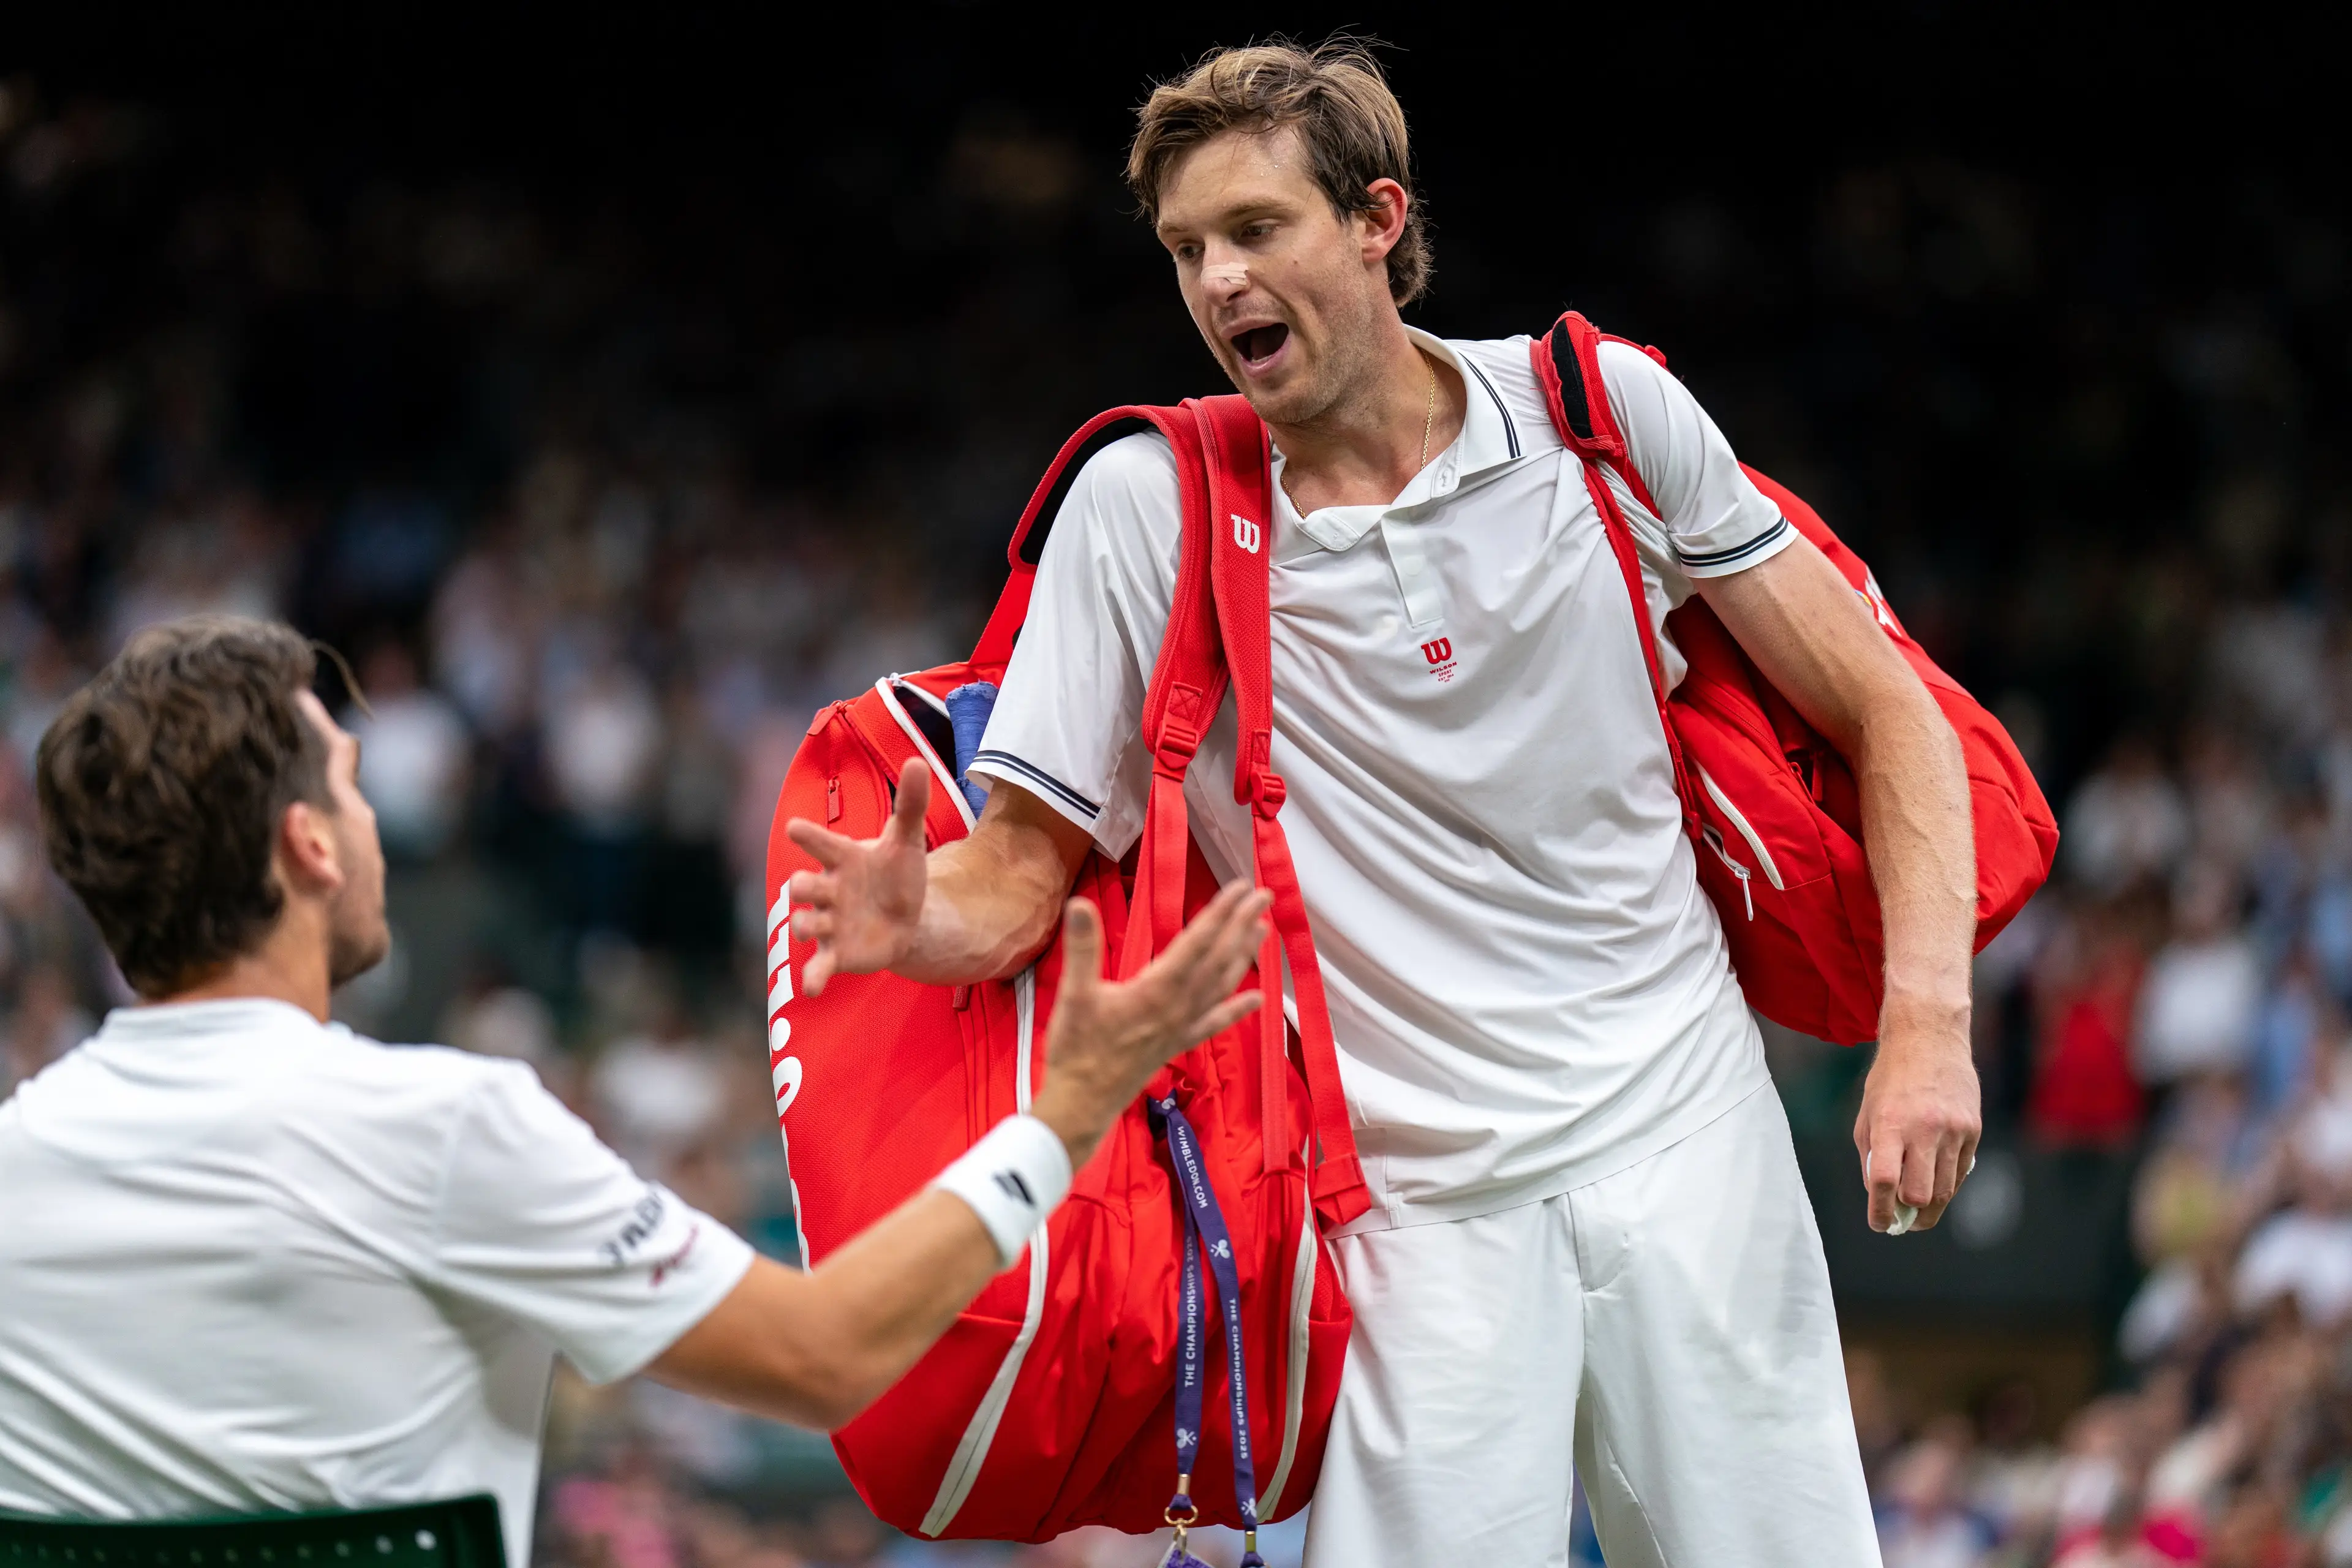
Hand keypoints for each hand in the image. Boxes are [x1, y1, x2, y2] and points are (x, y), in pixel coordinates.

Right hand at [786, 758, 932, 994]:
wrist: (906, 918)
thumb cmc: (897, 874)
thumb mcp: (907, 839)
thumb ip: (910, 804)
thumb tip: (917, 761)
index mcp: (843, 858)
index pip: (821, 844)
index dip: (809, 836)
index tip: (795, 828)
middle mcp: (829, 890)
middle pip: (804, 887)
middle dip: (801, 887)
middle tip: (802, 885)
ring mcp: (830, 923)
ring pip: (807, 924)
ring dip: (805, 926)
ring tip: (807, 928)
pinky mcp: (837, 953)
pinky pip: (819, 967)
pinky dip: (813, 977)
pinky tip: (812, 988)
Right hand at [1031, 881, 1271, 1167]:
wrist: (1082, 1104)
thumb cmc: (1076, 1050)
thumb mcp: (1074, 995)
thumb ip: (1081, 949)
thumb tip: (1079, 904)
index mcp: (1157, 990)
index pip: (1197, 943)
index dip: (1220, 913)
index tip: (1241, 888)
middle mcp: (1179, 1007)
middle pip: (1218, 959)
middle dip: (1241, 925)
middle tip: (1263, 896)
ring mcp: (1182, 1027)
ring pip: (1222, 985)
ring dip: (1243, 956)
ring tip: (1262, 930)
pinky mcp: (1178, 1043)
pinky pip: (1215, 1022)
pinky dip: (1237, 1008)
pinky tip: (1256, 1000)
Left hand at [1854, 991, 1980, 1232]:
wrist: (1929, 1039)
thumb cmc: (1891, 1081)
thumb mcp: (1868, 1114)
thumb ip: (1873, 1157)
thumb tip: (1881, 1198)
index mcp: (1889, 1124)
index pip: (1884, 1182)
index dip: (1881, 1211)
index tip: (1880, 1224)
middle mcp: (1923, 1129)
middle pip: (1920, 1195)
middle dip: (1910, 1216)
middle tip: (1902, 1221)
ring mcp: (1953, 1130)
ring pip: (1946, 1190)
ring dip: (1931, 1206)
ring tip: (1918, 1208)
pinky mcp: (1973, 1129)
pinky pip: (1961, 1172)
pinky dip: (1948, 1182)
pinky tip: (1936, 1178)